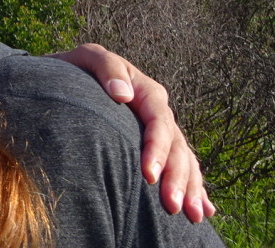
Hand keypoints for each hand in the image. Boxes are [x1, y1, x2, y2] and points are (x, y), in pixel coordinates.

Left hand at [46, 43, 215, 222]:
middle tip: (172, 206)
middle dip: (177, 178)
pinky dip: (194, 187)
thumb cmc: (79, 68)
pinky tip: (204, 208)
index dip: (157, 149)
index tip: (148, 175)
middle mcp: (159, 113)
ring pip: (184, 161)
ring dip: (190, 188)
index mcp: (146, 92)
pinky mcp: (157, 146)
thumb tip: (123, 95)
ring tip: (193, 215)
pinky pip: (181, 167)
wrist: (70, 76)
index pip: (159, 123)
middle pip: (176, 147)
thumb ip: (107, 68)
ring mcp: (160, 131)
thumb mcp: (89, 58)